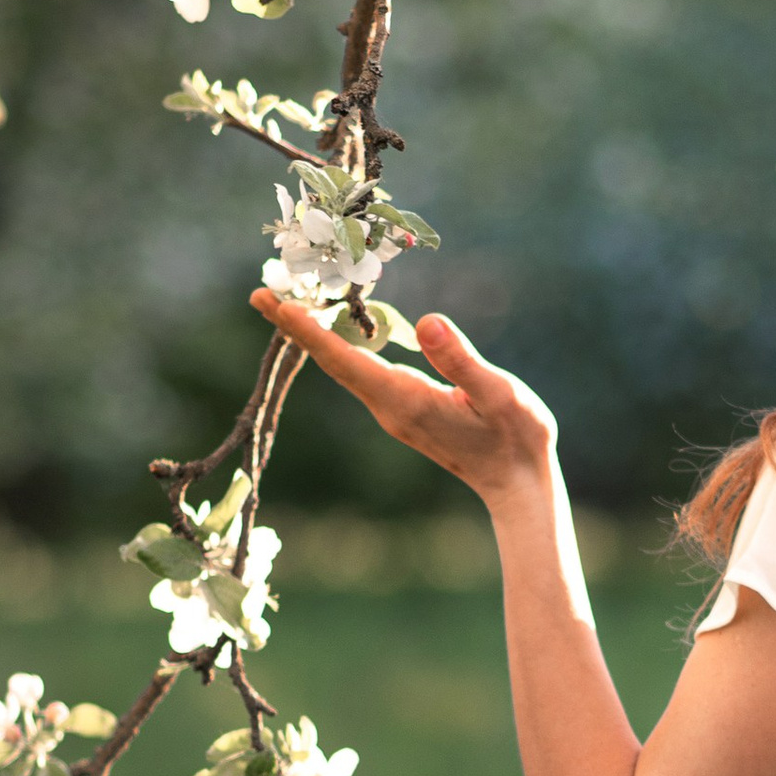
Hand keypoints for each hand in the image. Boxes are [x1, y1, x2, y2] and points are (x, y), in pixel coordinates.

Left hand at [250, 288, 556, 512]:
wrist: (516, 481)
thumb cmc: (515, 437)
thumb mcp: (497, 393)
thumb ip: (460, 360)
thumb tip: (426, 322)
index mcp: (405, 399)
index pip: (345, 360)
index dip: (308, 332)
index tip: (276, 306)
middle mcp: (389, 406)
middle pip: (332, 361)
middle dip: (295, 328)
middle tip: (259, 293)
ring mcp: (392, 409)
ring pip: (343, 366)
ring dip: (313, 334)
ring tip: (284, 302)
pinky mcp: (402, 407)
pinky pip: (360, 370)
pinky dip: (339, 344)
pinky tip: (333, 326)